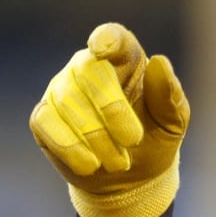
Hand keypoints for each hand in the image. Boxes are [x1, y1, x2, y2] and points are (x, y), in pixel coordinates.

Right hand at [30, 22, 189, 216]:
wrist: (131, 179)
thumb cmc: (153, 140)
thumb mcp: (172, 123)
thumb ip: (169, 96)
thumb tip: (160, 63)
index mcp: (124, 59)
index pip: (114, 37)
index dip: (107, 39)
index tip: (103, 49)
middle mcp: (87, 66)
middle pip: (89, 71)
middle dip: (111, 108)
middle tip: (133, 141)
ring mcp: (61, 89)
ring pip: (68, 101)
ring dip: (97, 137)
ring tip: (119, 163)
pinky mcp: (43, 117)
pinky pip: (46, 123)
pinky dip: (70, 147)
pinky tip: (90, 164)